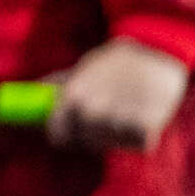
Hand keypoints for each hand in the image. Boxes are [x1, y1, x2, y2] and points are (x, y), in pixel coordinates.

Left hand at [47, 37, 187, 152]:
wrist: (158, 50)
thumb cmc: (119, 60)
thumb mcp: (84, 66)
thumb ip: (61, 82)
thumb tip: (35, 87)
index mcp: (72, 97)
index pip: (57, 136)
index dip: (66, 136)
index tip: (75, 132)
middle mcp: (91, 111)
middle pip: (87, 143)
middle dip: (96, 135)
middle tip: (113, 115)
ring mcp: (117, 120)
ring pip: (113, 145)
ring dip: (121, 135)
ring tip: (130, 111)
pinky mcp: (145, 127)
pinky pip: (139, 145)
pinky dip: (143, 136)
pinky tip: (146, 115)